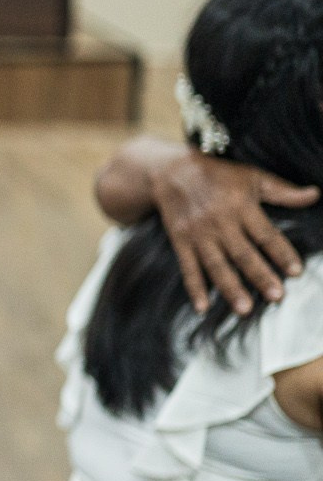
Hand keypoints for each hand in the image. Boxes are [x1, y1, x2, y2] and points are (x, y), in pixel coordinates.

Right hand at [150, 150, 316, 313]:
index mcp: (241, 206)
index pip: (265, 234)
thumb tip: (315, 194)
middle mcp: (220, 222)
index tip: (296, 271)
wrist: (171, 171)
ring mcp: (198, 234)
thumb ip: (283, 191)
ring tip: (244, 309)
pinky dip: (194, 288)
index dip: (281, 253)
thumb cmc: (218, 174)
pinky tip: (202, 307)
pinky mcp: (180, 241)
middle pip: (243, 253)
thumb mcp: (253, 177)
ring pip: (216, 265)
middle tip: (276, 296)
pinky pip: (188, 267)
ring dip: (230, 287)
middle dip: (259, 275)